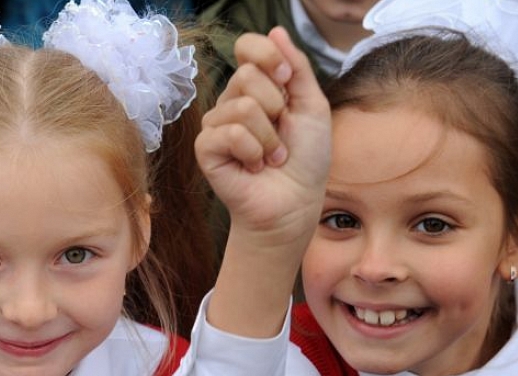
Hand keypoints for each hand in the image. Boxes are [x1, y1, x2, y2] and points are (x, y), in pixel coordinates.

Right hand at [201, 28, 331, 336]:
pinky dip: (252, 152)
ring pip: (241, 106)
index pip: (248, 47)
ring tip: (270, 158)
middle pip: (247, 75)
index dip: (267, 56)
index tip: (288, 81)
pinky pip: (229, 133)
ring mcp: (216, 126)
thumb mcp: (311, 106)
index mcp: (257, 87)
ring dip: (268, 138)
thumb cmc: (305, 161)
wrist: (294, 203)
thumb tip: (276, 29)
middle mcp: (232, 102)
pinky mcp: (206, 150)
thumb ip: (296, 68)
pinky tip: (254, 168)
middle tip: (281, 136)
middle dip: (276, 108)